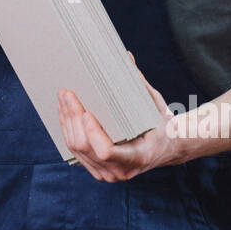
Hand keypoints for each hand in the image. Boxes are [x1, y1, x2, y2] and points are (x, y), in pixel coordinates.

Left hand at [57, 52, 185, 180]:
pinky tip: (65, 112)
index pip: (106, 152)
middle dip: (72, 117)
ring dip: (66, 121)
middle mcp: (120, 171)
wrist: (167, 147)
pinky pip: (76, 150)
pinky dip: (68, 129)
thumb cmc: (161, 123)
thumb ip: (138, 82)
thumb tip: (124, 56)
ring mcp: (107, 173)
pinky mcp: (97, 169)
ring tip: (63, 97)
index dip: (92, 133)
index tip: (87, 111)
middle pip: (84, 146)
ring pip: (76, 148)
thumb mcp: (154, 104)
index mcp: (138, 157)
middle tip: (66, 92)